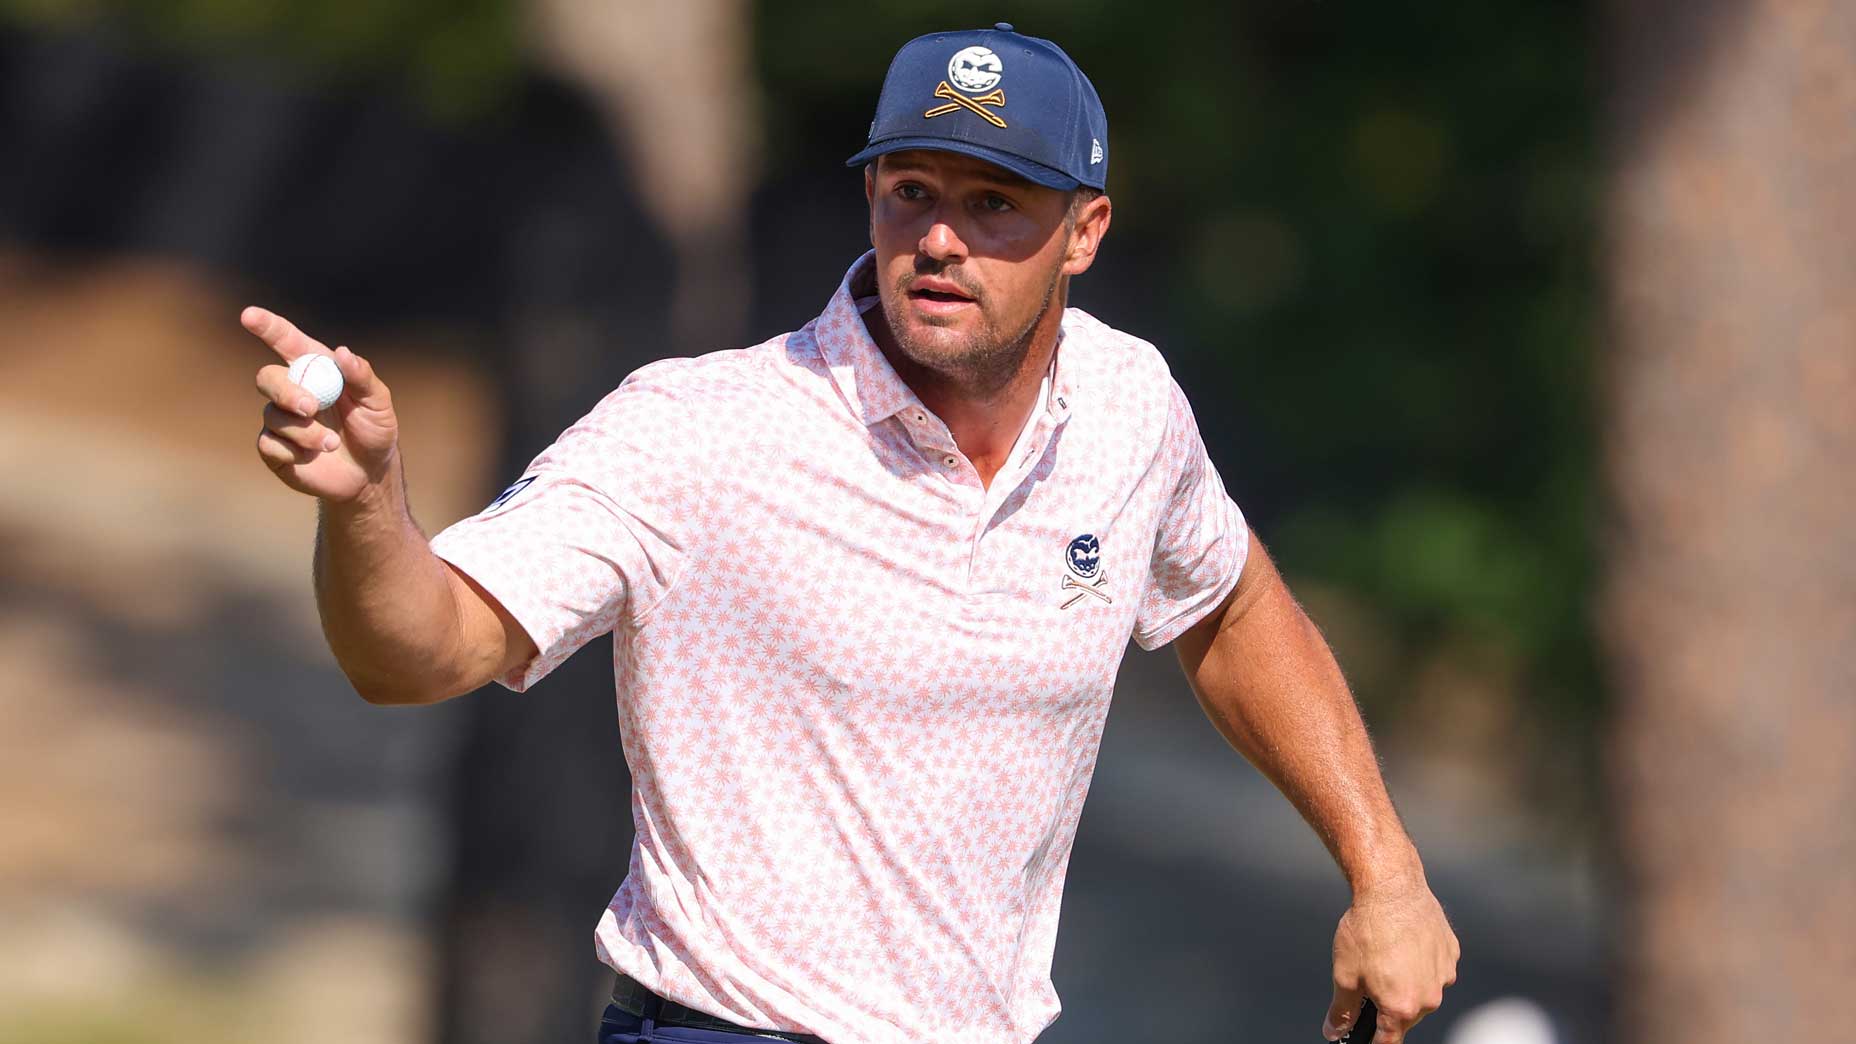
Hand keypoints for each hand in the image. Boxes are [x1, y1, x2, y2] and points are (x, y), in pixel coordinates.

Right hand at [246, 306, 398, 502]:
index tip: (249, 315)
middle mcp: (292, 390)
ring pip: (273, 416)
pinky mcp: (274, 448)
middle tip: (310, 408)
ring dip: (305, 432)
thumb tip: (343, 353)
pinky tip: (313, 457)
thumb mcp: (378, 403)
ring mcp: (280, 419)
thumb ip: (362, 377)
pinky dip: (295, 452)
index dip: (267, 327)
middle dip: (286, 391)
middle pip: (267, 377)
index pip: (286, 341)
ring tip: (332, 443)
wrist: (369, 474)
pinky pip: (269, 444)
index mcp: (315, 369)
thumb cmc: (374, 430)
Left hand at [1324, 875, 1459, 1041]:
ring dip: (1406, 983)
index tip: (1365, 1036)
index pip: (1389, 1040)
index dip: (1373, 1040)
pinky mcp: (1451, 954)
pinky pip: (1434, 969)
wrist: (1391, 888)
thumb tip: (1334, 1030)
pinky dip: (1420, 964)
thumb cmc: (1368, 929)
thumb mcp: (1344, 974)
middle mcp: (1429, 997)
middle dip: (1388, 1006)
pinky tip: (1403, 945)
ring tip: (1385, 957)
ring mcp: (1444, 975)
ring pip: (1423, 992)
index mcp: (1402, 1007)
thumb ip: (1342, 1010)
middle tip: (1369, 981)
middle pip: (1407, 1016)